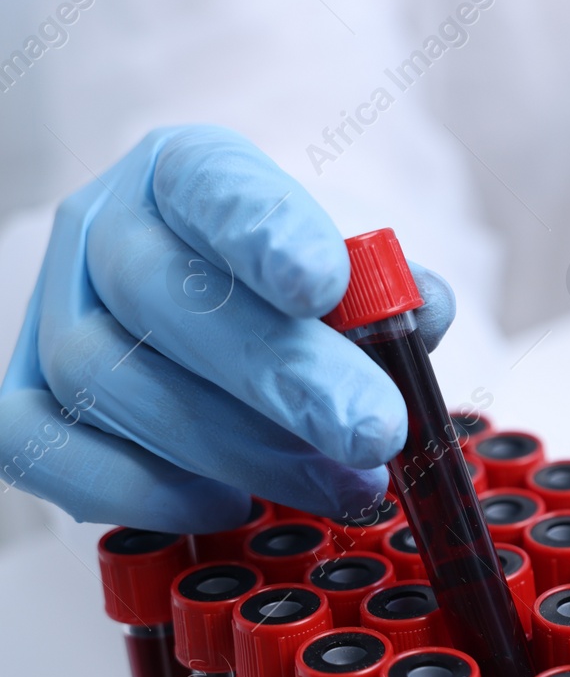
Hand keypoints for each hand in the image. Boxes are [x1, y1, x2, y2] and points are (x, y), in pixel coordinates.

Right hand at [0, 125, 454, 532]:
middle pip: (160, 293)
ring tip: (340, 486)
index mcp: (186, 171)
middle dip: (281, 377)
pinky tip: (229, 506)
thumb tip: (422, 309)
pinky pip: (42, 449)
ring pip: (109, 380)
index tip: (326, 285)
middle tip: (372, 432)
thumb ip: (393, 292)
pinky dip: (140, 489)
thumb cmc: (297, 296)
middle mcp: (104, 227)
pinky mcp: (20, 398)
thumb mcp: (359, 275)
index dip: (263, 232)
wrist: (220, 319)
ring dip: (240, 450)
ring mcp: (52, 312)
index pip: (210, 183)